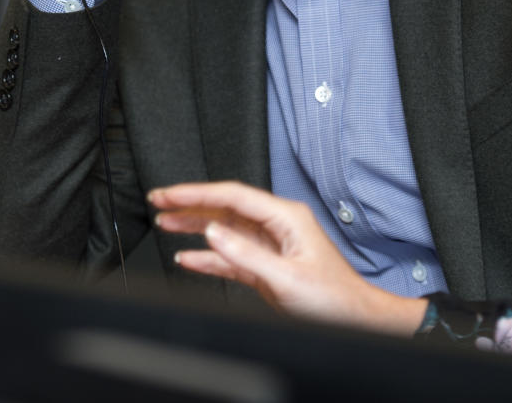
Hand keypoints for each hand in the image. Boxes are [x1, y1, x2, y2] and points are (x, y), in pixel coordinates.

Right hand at [148, 181, 427, 336]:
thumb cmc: (333, 297)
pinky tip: (187, 256)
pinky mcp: (266, 266)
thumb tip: (213, 233)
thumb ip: (247, 254)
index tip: (170, 193)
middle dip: (190, 203)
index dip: (197, 193)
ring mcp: (271, 245)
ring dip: (194, 226)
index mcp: (286, 217)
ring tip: (164, 221)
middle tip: (159, 199)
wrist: (352, 319)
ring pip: (224, 229)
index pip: (233, 196)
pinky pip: (230, 256)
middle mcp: (277, 225)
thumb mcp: (286, 277)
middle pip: (226, 207)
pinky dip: (207, 256)